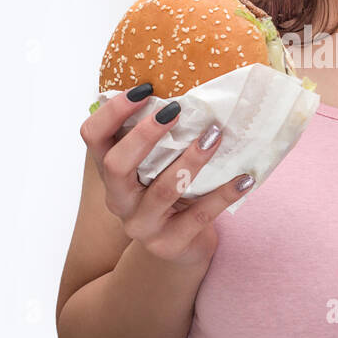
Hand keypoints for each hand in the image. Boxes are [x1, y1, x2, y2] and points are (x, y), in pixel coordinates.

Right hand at [79, 85, 254, 266]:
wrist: (182, 247)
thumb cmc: (171, 195)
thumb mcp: (156, 167)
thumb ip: (159, 139)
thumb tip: (188, 93)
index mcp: (110, 173)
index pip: (93, 136)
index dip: (113, 111)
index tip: (144, 89)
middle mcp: (119, 199)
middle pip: (116, 164)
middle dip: (144, 134)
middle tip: (175, 111)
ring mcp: (142, 225)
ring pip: (163, 189)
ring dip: (192, 158)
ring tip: (215, 135)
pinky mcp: (170, 244)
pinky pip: (199, 215)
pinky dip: (224, 194)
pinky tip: (245, 179)